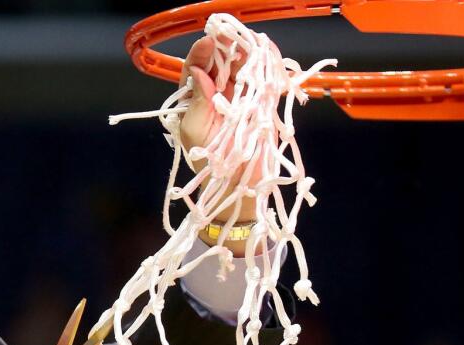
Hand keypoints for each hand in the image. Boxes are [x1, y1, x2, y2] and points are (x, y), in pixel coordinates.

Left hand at [179, 35, 259, 245]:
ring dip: (247, 54)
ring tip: (250, 41)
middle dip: (226, 47)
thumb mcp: (196, 131)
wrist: (238, 191)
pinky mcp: (262, 108)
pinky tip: (267, 56)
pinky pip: (264, 83)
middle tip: (232, 35)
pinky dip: (267, 68)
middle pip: (221, 65)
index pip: (195, 70)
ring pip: (243, 70)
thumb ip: (197, 102)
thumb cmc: (210, 165)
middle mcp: (217, 99)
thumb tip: (197, 73)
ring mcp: (240, 102)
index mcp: (196, 103)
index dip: (201, 53)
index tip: (208, 41)